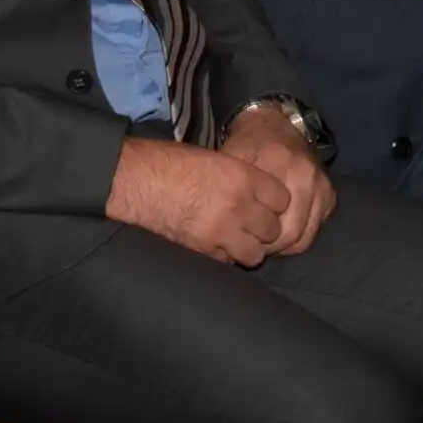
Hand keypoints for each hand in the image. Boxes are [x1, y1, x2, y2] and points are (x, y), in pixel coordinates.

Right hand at [104, 136, 290, 265]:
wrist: (138, 182)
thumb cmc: (172, 163)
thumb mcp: (216, 160)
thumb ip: (241, 179)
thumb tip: (257, 194)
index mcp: (243, 178)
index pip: (283, 199)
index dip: (276, 202)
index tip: (268, 202)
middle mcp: (238, 206)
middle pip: (273, 229)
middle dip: (265, 228)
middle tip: (254, 224)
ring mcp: (220, 233)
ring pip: (255, 254)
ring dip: (249, 247)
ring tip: (238, 239)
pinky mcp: (202, 251)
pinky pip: (227, 262)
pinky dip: (225, 256)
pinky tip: (217, 245)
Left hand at [221, 106, 335, 256]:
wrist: (276, 127)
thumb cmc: (249, 147)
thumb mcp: (233, 161)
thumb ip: (233, 193)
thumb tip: (225, 230)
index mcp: (281, 165)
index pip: (273, 223)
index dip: (255, 239)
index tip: (241, 239)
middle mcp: (307, 176)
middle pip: (292, 235)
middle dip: (271, 247)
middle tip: (253, 245)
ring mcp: (322, 185)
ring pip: (307, 237)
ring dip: (286, 245)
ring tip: (267, 240)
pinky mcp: (330, 194)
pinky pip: (317, 228)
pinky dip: (301, 234)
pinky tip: (282, 229)